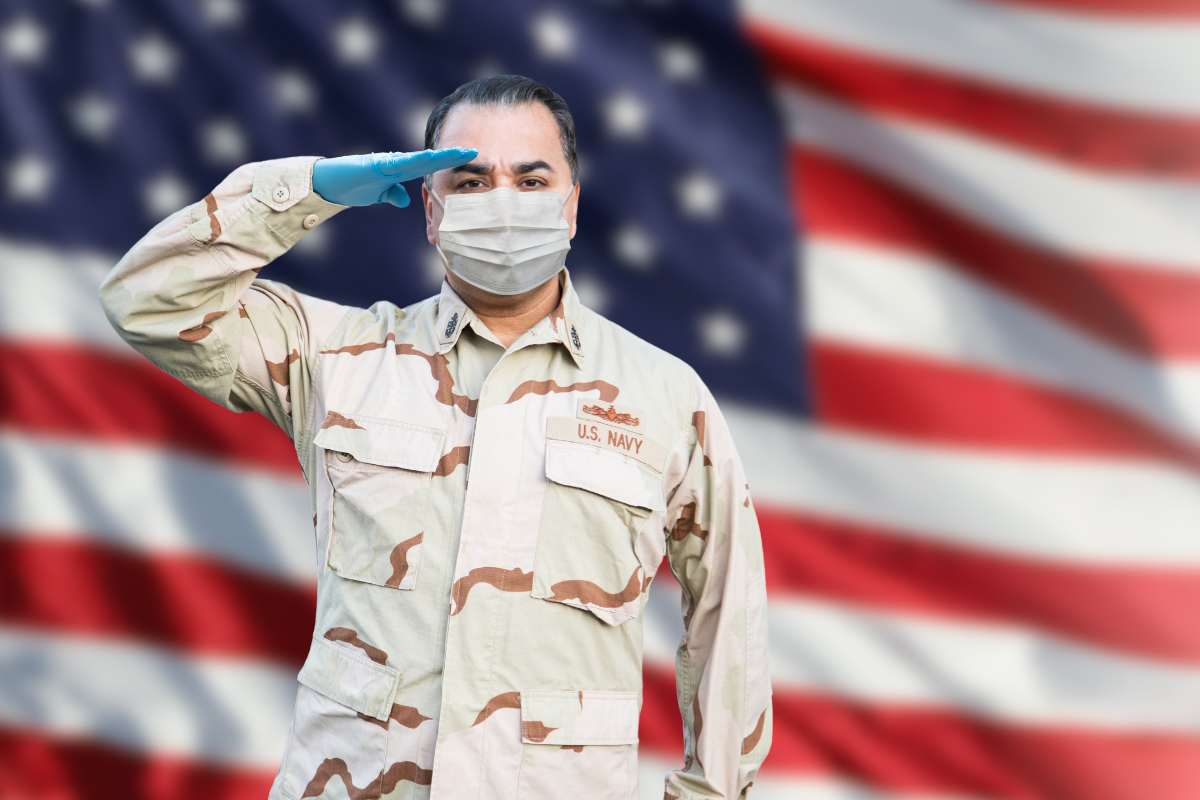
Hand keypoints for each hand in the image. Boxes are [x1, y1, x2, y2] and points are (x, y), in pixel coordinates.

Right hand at [311, 147, 477, 207]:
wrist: (329, 184)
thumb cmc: (353, 187)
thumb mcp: (379, 194)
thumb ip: (392, 194)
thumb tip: (404, 199)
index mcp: (399, 171)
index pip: (430, 166)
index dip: (449, 163)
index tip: (470, 161)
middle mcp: (396, 163)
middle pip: (428, 159)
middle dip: (451, 156)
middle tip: (474, 151)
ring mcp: (385, 163)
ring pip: (416, 159)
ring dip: (437, 157)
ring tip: (456, 154)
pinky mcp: (372, 166)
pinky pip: (394, 164)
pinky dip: (409, 162)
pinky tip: (424, 158)